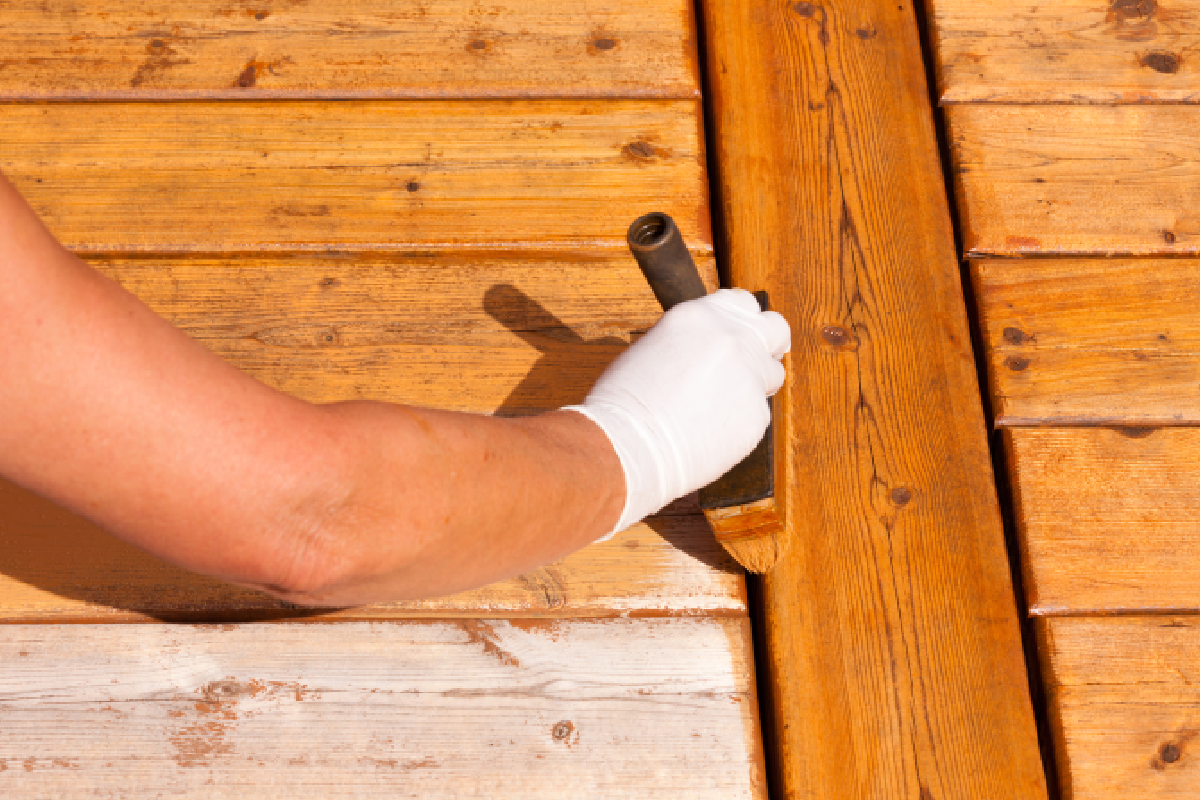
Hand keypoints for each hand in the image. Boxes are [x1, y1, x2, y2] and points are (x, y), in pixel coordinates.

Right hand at [566, 289, 790, 536]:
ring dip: (755, 385)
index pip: (742, 303)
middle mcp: (731, 338)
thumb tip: (707, 351)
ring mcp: (749, 376)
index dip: (743, 321)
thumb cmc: (624, 403)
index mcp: (700, 316)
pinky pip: (757, 414)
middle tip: (757, 361)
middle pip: (775, 328)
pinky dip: (739, 422)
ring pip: (772, 374)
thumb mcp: (653, 348)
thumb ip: (691, 342)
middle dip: (769, 343)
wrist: (627, 445)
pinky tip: (710, 431)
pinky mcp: (757, 414)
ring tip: (721, 405)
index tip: (742, 334)